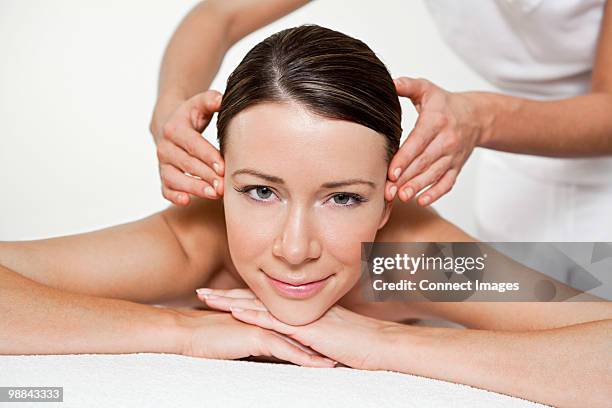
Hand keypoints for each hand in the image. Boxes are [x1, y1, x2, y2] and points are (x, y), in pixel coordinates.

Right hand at [152, 90, 224, 205]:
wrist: (169, 124)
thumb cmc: (191, 115)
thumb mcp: (199, 103)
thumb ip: (210, 100)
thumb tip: (221, 99)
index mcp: (175, 128)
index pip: (192, 144)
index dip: (208, 156)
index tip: (223, 167)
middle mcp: (165, 147)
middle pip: (186, 163)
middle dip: (206, 176)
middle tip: (223, 186)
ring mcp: (163, 163)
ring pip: (175, 178)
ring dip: (194, 188)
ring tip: (213, 194)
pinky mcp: (163, 176)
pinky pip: (165, 188)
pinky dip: (174, 196)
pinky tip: (186, 201)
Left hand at [197, 288, 400, 369]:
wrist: (381, 344)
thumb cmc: (360, 343)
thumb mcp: (329, 336)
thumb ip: (309, 335)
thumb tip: (296, 340)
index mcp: (300, 307)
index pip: (265, 299)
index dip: (241, 296)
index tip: (219, 294)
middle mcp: (298, 306)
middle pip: (255, 298)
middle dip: (227, 295)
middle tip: (202, 293)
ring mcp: (301, 315)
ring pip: (259, 305)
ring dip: (231, 301)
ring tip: (206, 299)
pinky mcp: (306, 328)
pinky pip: (274, 319)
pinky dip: (253, 314)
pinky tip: (235, 311)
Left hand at [387, 77, 482, 205]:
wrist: (476, 116)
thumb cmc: (444, 104)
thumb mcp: (426, 89)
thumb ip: (407, 85)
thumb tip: (389, 82)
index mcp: (436, 121)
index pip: (418, 143)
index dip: (404, 159)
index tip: (391, 172)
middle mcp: (446, 140)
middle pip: (423, 163)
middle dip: (405, 178)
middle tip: (388, 191)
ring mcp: (453, 156)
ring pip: (434, 175)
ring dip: (417, 187)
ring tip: (402, 197)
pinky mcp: (456, 167)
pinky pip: (447, 183)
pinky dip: (435, 193)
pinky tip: (422, 200)